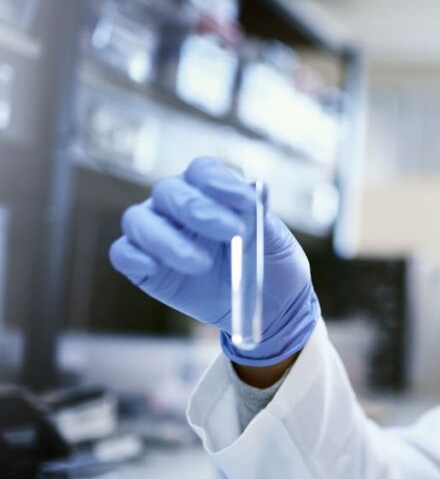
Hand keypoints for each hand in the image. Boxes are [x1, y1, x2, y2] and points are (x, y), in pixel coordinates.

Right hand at [109, 157, 320, 365]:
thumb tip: (252, 194)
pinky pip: (123, 253)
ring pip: (139, 220)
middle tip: (230, 233)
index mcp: (211, 191)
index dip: (219, 182)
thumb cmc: (272, 264)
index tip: (247, 203)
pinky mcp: (144, 266)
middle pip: (169, 191)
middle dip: (197, 210)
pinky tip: (154, 268)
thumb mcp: (276, 241)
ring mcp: (158, 233)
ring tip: (202, 264)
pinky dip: (134, 257)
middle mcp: (178, 205)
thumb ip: (261, 219)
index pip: (203, 171)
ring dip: (167, 239)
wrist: (269, 306)